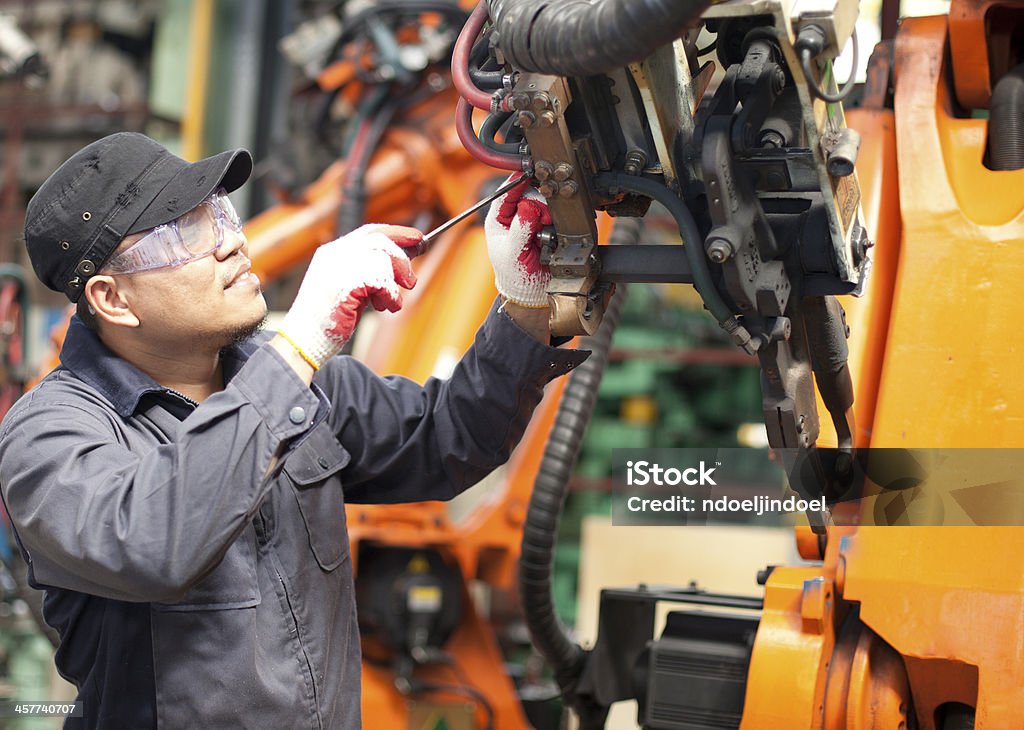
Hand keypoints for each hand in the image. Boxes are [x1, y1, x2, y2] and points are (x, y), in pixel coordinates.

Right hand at [279, 224, 419, 368]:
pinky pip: (383, 283)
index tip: (417, 238)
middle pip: (381, 241)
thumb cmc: (329, 318)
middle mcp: (335, 254)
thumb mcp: (352, 287)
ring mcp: (338, 267)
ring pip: (384, 261)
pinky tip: (385, 308)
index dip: (396, 233)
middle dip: (401, 260)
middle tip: (410, 281)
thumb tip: (404, 260)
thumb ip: (371, 272)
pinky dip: (391, 297)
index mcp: (333, 252)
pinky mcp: (346, 285)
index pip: (370, 232)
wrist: (305, 340)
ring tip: (387, 303)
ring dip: (394, 285)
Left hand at [484, 178, 551, 306]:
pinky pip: (553, 216)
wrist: (533, 291)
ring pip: (542, 204)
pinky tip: (553, 233)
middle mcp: (514, 217)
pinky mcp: (545, 227)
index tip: (528, 175)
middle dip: (537, 203)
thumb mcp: (513, 253)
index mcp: (498, 220)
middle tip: (543, 218)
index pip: (504, 194)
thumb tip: (529, 207)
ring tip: (546, 232)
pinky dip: (556, 221)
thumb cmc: (515, 275)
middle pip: (527, 195)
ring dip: (547, 214)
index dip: (516, 184)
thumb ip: (521, 230)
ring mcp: (530, 222)